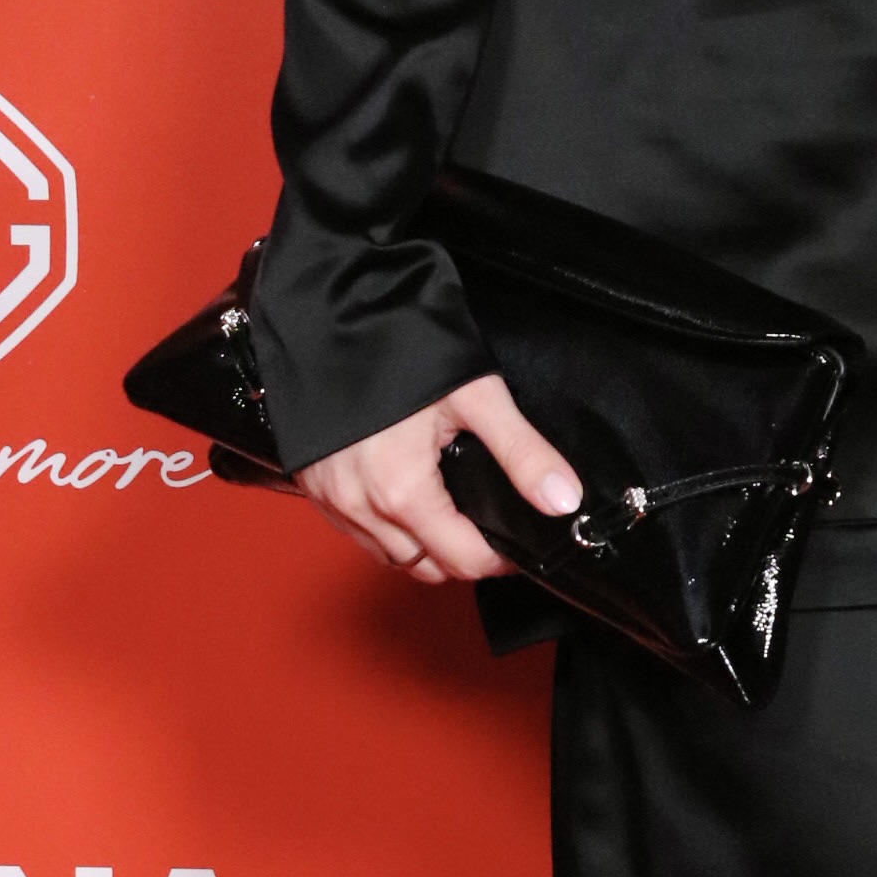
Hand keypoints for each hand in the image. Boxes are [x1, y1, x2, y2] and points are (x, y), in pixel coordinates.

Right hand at [299, 370, 583, 583]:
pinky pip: (357, 532)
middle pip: (426, 567)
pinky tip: (408, 497)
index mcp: (402, 492)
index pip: (463, 561)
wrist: (329, 309)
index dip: (501, 559)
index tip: (519, 543)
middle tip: (491, 525)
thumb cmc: (398, 343)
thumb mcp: (474, 395)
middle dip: (464, 556)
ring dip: (424, 547)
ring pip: (390, 555)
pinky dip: (386, 529)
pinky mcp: (314, 485)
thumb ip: (522, 453)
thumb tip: (563, 499)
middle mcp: (360, 506)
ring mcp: (331, 499)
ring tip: (453, 511)